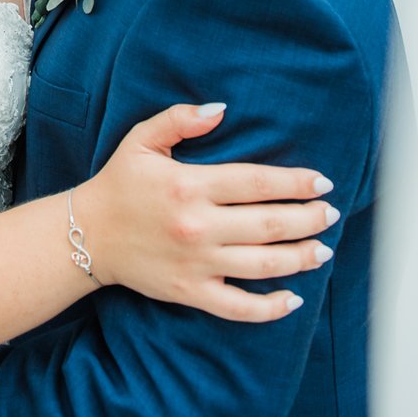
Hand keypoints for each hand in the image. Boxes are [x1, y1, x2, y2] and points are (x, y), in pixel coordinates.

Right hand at [76, 102, 338, 320]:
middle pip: (268, 224)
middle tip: (331, 215)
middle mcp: (197, 225)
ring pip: (262, 265)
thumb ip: (180, 118)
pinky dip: (269, 307)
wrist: (86, 234)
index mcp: (189, 185)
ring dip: (300, 259)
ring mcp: (195, 262)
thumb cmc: (119, 183)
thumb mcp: (142, 139)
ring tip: (323, 251)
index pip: (257, 182)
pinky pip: (237, 307)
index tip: (323, 183)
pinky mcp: (188, 292)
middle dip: (308, 220)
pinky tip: (292, 299)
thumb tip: (221, 109)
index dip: (295, 182)